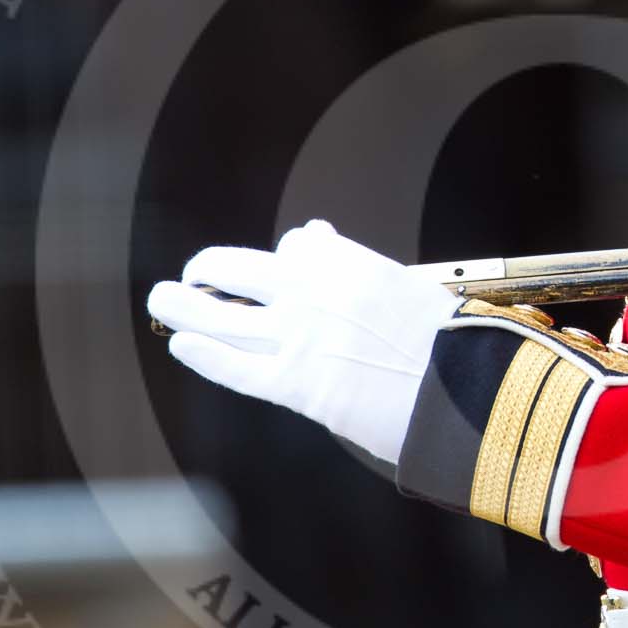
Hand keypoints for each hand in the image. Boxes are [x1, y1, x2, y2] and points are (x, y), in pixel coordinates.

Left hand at [147, 221, 458, 464]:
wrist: (464, 393)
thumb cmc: (448, 342)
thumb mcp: (406, 286)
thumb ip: (354, 264)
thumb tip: (312, 234)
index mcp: (346, 264)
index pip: (296, 247)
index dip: (286, 259)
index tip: (281, 268)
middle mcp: (312, 294)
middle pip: (236, 270)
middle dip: (208, 269)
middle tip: (195, 275)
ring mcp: (298, 340)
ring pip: (221, 317)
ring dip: (184, 306)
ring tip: (163, 299)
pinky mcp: (296, 386)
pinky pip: (234, 367)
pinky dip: (203, 355)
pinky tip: (182, 345)